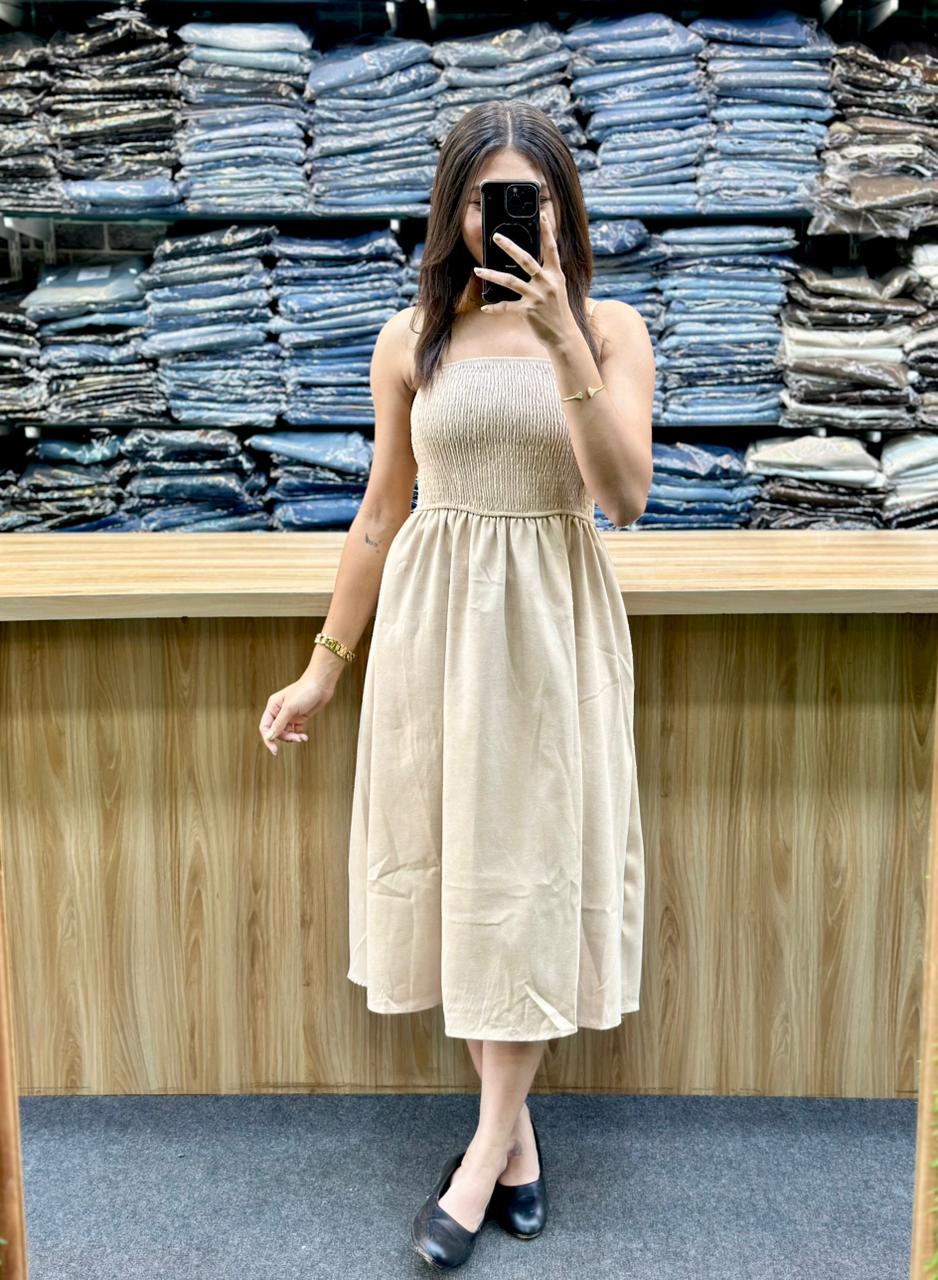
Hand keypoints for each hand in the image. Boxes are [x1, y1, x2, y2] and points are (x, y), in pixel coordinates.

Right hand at [259, 672, 332, 756]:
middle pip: (276, 731)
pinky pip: (295, 731)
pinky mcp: (300, 718)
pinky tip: (304, 737)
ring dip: (293, 737)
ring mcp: (290, 715)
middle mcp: (279, 711)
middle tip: (295, 739)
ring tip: (302, 738)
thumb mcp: (290, 708)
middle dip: (285, 737)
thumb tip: (269, 737)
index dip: (268, 739)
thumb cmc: (305, 691)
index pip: (265, 726)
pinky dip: (299, 735)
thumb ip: (279, 724)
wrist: (322, 684)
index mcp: (273, 706)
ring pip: (286, 733)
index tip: (275, 750)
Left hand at [473, 210, 573, 346]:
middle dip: (510, 247)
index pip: (551, 248)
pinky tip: (484, 307)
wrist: (563, 335)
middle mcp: (547, 283)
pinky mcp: (528, 311)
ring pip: (510, 281)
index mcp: (555, 275)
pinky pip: (507, 307)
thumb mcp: (556, 289)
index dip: (547, 231)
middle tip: (496, 236)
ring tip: (478, 269)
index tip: (542, 214)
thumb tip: (530, 263)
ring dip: (491, 275)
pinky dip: (494, 307)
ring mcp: (537, 297)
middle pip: (526, 260)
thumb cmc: (557, 311)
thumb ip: (546, 275)